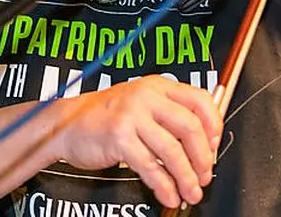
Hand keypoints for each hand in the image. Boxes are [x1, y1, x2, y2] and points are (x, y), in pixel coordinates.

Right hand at [55, 75, 221, 206]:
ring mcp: (132, 115)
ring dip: (186, 177)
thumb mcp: (141, 104)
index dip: (214, 126)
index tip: (214, 147)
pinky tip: (169, 195)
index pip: (200, 100)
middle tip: (205, 176)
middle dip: (202, 158)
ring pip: (172, 151)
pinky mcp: (119, 137)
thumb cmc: (107, 116)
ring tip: (191, 192)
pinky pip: (150, 166)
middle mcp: (147, 96)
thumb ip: (169, 115)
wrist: (66, 124)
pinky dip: (163, 185)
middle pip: (190, 127)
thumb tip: (203, 143)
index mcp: (159, 86)